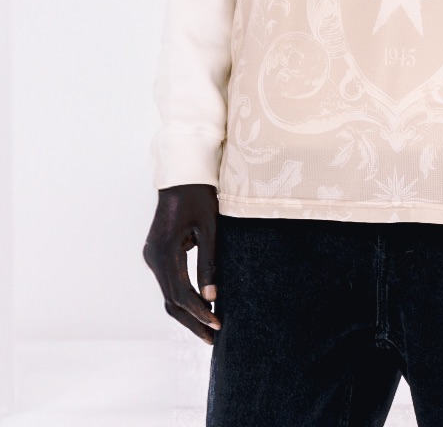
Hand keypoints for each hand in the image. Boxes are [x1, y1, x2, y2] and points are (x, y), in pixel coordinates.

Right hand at [143, 184, 220, 343]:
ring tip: (208, 328)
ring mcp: (152, 256)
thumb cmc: (199, 197)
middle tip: (213, 338)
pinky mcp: (156, 254)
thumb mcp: (209, 228)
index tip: (217, 325)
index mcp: (164, 252)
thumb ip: (208, 263)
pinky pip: (168, 282)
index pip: (181, 294)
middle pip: (171, 301)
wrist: (182, 175)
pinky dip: (183, 297)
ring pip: (168, 294)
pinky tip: (199, 307)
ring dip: (187, 312)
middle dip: (192, 321)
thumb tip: (212, 298)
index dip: (199, 313)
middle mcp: (153, 258)